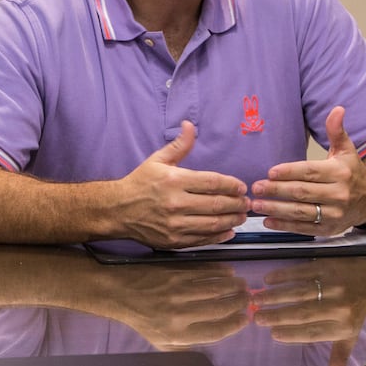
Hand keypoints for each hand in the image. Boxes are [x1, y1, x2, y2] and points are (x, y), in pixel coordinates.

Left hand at [97, 263, 251, 349]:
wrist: (121, 292)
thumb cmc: (143, 320)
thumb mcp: (161, 343)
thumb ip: (186, 347)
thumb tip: (211, 349)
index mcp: (177, 334)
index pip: (214, 331)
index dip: (233, 325)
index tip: (245, 320)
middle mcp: (180, 313)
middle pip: (219, 308)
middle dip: (238, 303)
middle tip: (249, 299)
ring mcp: (178, 290)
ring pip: (214, 287)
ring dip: (232, 285)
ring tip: (243, 285)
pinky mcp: (176, 271)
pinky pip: (204, 271)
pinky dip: (219, 270)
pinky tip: (229, 270)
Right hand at [117, 121, 249, 248]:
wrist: (118, 210)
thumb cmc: (140, 182)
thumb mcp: (158, 160)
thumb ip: (179, 145)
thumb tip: (189, 124)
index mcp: (174, 181)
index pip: (211, 182)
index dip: (230, 185)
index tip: (241, 186)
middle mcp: (176, 203)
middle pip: (215, 204)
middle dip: (236, 203)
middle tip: (247, 202)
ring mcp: (175, 225)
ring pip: (212, 224)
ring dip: (231, 220)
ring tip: (241, 216)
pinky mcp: (173, 241)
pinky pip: (202, 240)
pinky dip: (218, 236)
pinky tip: (229, 231)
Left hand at [249, 106, 365, 235]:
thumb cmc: (352, 172)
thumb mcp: (346, 150)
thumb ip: (336, 131)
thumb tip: (337, 109)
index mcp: (339, 173)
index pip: (310, 172)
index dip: (289, 172)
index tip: (270, 172)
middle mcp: (338, 194)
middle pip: (302, 192)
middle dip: (276, 190)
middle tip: (256, 188)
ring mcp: (334, 214)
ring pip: (301, 212)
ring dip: (276, 209)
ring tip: (256, 205)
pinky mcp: (329, 229)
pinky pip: (304, 228)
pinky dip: (285, 226)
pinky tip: (268, 221)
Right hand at [249, 258, 365, 365]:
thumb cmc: (358, 309)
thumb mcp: (352, 334)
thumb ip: (340, 356)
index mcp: (344, 326)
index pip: (313, 333)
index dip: (292, 334)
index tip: (272, 334)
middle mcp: (338, 307)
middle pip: (303, 313)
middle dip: (278, 316)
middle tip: (257, 318)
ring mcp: (332, 285)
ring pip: (299, 293)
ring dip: (276, 296)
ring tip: (257, 300)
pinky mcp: (327, 266)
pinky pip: (302, 271)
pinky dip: (284, 275)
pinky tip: (268, 280)